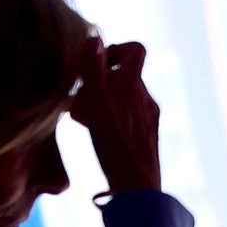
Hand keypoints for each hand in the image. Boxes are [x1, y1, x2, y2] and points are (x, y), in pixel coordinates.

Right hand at [69, 37, 160, 193]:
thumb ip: (92, 70)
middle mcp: (144, 98)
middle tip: (79, 94)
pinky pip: (126, 115)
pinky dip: (109, 116)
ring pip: (122, 96)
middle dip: (99, 79)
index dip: (113, 50)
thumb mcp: (96, 103)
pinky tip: (95, 132)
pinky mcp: (145, 135)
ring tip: (82, 115)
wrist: (138, 188)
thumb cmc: (115, 146)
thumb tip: (93, 38)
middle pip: (124, 74)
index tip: (94, 64)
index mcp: (133, 86)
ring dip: (101, 99)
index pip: (135, 50)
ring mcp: (147, 117)